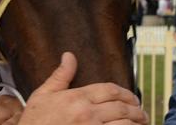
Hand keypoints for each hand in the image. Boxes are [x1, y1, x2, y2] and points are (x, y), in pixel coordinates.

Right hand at [18, 52, 148, 124]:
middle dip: (136, 109)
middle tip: (141, 112)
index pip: (110, 90)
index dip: (125, 93)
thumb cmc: (34, 123)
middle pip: (121, 107)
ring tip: (141, 124)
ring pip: (124, 124)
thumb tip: (69, 56)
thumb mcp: (43, 96)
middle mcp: (87, 114)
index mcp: (77, 98)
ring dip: (136, 123)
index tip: (132, 98)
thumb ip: (60, 76)